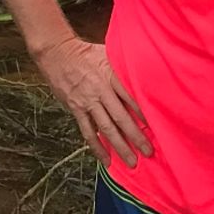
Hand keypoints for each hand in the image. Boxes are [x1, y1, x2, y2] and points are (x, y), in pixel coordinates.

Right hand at [34, 38, 152, 167]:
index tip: (157, 127)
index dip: (144, 113)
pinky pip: (88, 132)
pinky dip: (97, 147)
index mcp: (111, 75)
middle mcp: (100, 90)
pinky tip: (106, 159)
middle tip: (149, 152)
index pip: (131, 97)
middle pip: (121, 117)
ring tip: (131, 161)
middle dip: (136, 136)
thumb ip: (122, 67)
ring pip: (106, 128)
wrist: (57, 52)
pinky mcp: (76, 109)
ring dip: (120, 146)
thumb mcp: (107, 53)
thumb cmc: (85, 52)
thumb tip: (142, 77)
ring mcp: (87, 101)